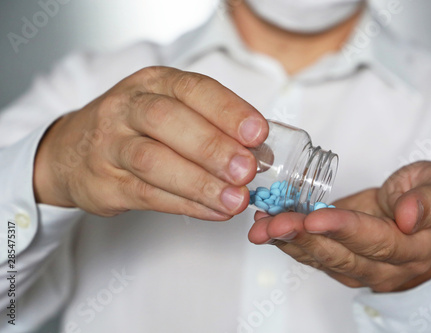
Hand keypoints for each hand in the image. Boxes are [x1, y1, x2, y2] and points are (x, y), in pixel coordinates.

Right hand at [34, 66, 267, 219]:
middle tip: (246, 170)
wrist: (72, 150)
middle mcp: (127, 107)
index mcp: (153, 83)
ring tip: (235, 199)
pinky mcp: (104, 182)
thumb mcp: (167, 107)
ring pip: (153, 161)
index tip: (258, 133)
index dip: (227, 110)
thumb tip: (261, 151)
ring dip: (199, 182)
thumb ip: (210, 124)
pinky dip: (186, 205)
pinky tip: (214, 211)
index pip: (192, 89)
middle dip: (212, 146)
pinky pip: (147, 194)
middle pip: (167, 121)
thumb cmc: (135, 127)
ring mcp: (110, 145)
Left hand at [249, 161, 430, 291]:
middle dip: (304, 237)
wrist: (421, 221)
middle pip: (340, 256)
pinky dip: (287, 240)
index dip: (344, 229)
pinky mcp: (339, 259)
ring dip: (288, 241)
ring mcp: (358, 267)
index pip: (377, 242)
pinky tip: (265, 225)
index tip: (315, 216)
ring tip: (260, 226)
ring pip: (320, 258)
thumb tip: (409, 216)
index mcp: (414, 248)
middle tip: (273, 223)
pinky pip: (312, 253)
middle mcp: (384, 266)